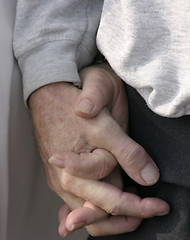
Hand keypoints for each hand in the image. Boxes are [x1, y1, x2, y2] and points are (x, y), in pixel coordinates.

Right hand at [29, 64, 168, 236]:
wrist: (47, 94)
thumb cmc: (73, 105)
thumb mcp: (106, 125)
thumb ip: (127, 153)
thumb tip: (149, 178)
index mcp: (76, 170)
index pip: (112, 201)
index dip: (140, 208)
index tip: (160, 207)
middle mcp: (64, 180)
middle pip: (96, 216)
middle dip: (125, 218)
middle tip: (149, 211)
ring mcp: (59, 178)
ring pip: (85, 212)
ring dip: (110, 216)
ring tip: (132, 209)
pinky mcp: (59, 173)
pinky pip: (75, 201)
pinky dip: (92, 210)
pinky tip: (101, 208)